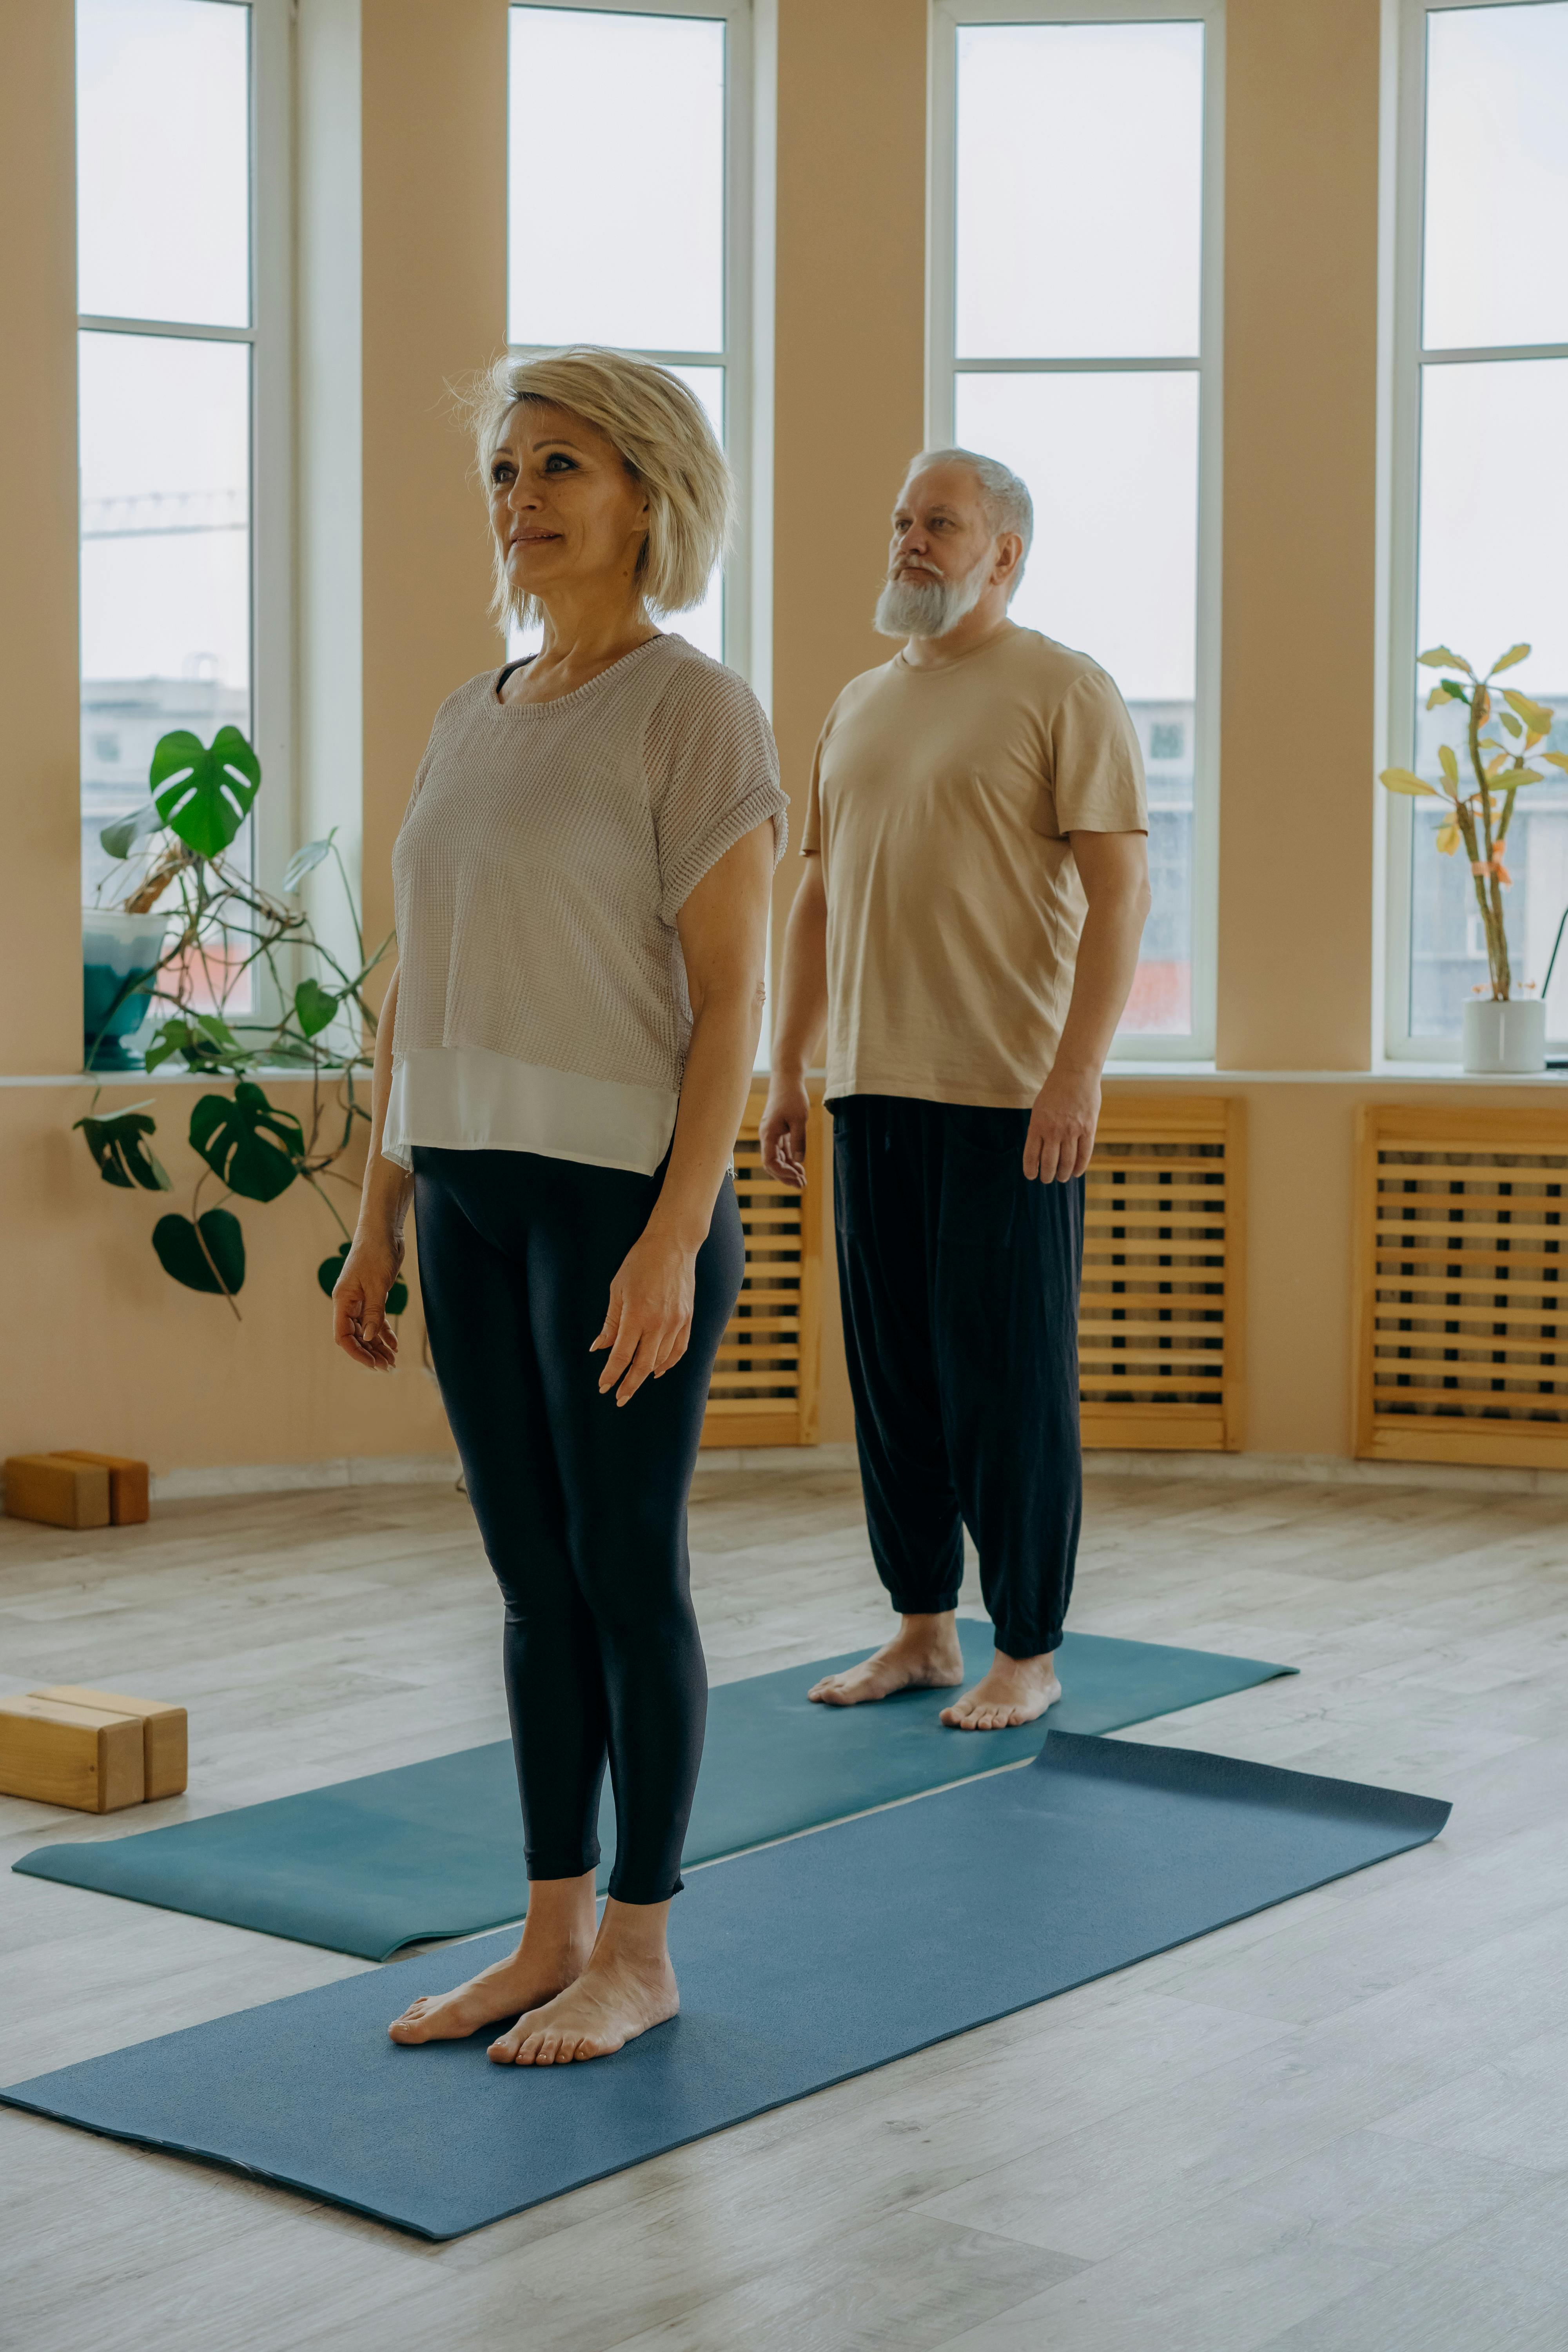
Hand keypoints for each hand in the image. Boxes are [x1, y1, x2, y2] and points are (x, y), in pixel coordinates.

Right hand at [332, 1229, 403, 1370]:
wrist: (384, 1231)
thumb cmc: (376, 1253)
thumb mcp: (377, 1285)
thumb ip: (373, 1312)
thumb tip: (368, 1338)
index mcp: (342, 1301)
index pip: (343, 1335)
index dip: (356, 1351)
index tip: (372, 1363)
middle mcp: (348, 1303)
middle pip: (355, 1336)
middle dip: (369, 1352)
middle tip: (387, 1367)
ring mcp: (361, 1300)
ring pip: (366, 1329)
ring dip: (378, 1345)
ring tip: (392, 1361)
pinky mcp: (373, 1295)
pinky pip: (376, 1319)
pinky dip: (384, 1332)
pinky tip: (394, 1343)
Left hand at [592, 1226, 696, 1405]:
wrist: (673, 1245)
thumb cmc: (639, 1263)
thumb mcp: (617, 1290)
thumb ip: (610, 1322)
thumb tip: (599, 1347)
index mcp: (637, 1315)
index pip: (621, 1355)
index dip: (611, 1374)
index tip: (603, 1387)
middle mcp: (659, 1323)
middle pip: (643, 1365)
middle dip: (629, 1384)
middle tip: (619, 1398)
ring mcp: (676, 1322)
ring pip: (662, 1360)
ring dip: (647, 1374)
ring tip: (634, 1383)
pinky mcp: (688, 1318)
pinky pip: (680, 1349)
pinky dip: (669, 1363)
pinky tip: (658, 1369)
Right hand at [759, 1075, 808, 1189]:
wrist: (787, 1080)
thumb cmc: (792, 1097)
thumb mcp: (800, 1119)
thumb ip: (799, 1140)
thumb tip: (799, 1160)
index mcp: (768, 1134)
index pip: (770, 1161)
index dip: (782, 1173)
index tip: (798, 1178)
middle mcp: (767, 1137)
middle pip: (772, 1164)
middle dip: (785, 1176)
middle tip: (802, 1185)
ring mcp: (772, 1135)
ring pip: (777, 1159)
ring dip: (789, 1170)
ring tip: (802, 1180)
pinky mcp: (778, 1132)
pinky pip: (782, 1151)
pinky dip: (790, 1160)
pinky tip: (800, 1167)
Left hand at [1024, 1065, 1100, 1183]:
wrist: (1075, 1073)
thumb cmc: (1055, 1090)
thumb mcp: (1039, 1108)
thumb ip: (1039, 1128)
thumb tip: (1040, 1149)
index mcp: (1037, 1125)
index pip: (1032, 1155)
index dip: (1031, 1169)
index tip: (1031, 1176)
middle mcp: (1053, 1131)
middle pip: (1049, 1162)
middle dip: (1047, 1175)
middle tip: (1047, 1180)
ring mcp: (1072, 1131)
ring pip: (1067, 1162)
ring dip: (1063, 1174)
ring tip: (1061, 1178)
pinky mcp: (1088, 1129)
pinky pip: (1084, 1154)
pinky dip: (1079, 1166)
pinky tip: (1076, 1172)